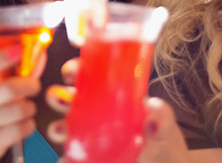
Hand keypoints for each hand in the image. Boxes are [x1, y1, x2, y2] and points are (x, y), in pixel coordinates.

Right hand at [0, 46, 40, 162]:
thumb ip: (13, 74)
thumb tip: (39, 55)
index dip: (2, 57)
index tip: (20, 49)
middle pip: (8, 89)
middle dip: (29, 85)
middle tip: (34, 85)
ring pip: (19, 110)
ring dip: (30, 107)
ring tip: (27, 108)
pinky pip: (21, 129)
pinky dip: (29, 125)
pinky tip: (24, 123)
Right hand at [45, 58, 191, 162]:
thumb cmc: (160, 137)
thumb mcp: (164, 123)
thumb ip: (161, 114)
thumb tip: (153, 106)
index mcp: (111, 94)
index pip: (89, 75)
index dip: (76, 69)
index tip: (71, 70)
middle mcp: (96, 111)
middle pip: (69, 98)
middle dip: (57, 95)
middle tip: (58, 97)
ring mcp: (91, 134)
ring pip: (65, 126)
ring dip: (57, 126)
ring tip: (61, 130)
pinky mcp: (89, 155)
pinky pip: (72, 155)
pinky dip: (66, 157)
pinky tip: (67, 158)